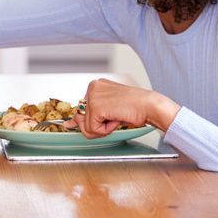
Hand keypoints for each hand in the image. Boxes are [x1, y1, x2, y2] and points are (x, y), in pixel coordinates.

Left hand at [65, 78, 181, 137]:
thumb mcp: (108, 110)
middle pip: (80, 119)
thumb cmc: (135, 107)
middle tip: (112, 120)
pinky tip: (116, 120)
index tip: (93, 121)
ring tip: (116, 118)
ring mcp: (92, 96)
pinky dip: (105, 131)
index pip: (80, 109)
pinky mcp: (96, 107)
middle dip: (95, 126)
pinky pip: (93, 129)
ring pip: (86, 126)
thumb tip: (67, 125)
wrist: (149, 106)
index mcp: (95, 86)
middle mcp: (92, 88)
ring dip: (102, 129)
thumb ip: (87, 116)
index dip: (87, 120)